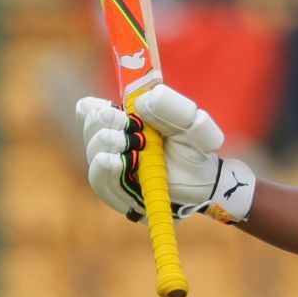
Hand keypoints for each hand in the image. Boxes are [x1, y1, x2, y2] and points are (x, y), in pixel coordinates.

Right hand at [76, 84, 255, 224]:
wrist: (206, 182)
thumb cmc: (194, 147)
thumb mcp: (192, 122)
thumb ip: (172, 106)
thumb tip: (141, 102)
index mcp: (126, 121)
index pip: (91, 110)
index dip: (93, 108)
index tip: (106, 107)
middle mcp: (114, 143)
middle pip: (91, 130)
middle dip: (100, 124)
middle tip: (121, 123)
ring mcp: (114, 169)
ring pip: (93, 155)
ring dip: (102, 146)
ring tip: (120, 142)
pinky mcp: (118, 193)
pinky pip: (102, 183)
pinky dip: (104, 171)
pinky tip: (111, 161)